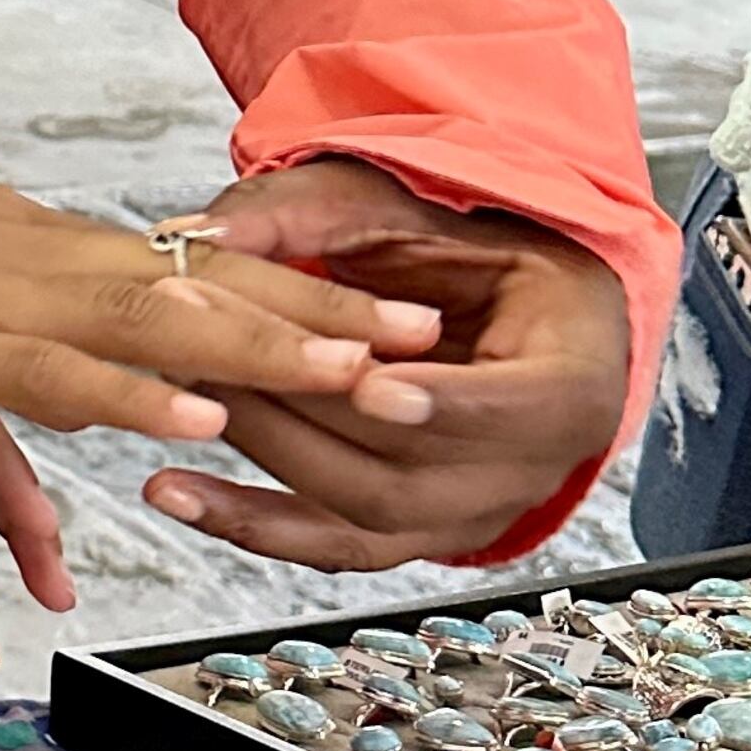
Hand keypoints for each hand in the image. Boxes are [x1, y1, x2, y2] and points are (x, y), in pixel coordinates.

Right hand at [0, 161, 441, 448]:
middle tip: (416, 337)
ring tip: (367, 375)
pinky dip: (141, 393)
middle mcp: (13, 248)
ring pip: (157, 320)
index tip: (341, 303)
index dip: (262, 285)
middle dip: (311, 309)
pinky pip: (60, 371)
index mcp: (1, 239)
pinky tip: (210, 413)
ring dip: (270, 348)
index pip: (157, 262)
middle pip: (190, 280)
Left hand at [137, 160, 631, 568]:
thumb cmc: (476, 245)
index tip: (376, 385)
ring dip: (266, 457)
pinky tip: (180, 492)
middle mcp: (530, 468)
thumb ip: (312, 212)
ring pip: (365, 511)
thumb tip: (200, 230)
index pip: (512, 408)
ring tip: (182, 399)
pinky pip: (333, 544)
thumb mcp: (414, 206)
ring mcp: (469, 512)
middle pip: (414, 468)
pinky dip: (253, 523)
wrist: (505, 302)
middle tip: (213, 349)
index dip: (443, 402)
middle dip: (306, 410)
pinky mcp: (412, 532)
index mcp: (570, 380)